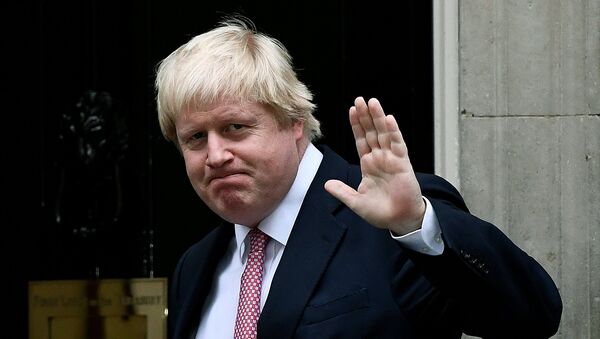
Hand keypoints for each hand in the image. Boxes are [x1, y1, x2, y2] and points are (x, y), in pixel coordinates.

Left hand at [324, 97, 425, 234]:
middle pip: (371, 132)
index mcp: (368, 165)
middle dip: (365, 116)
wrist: (400, 221)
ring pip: (384, 133)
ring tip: (372, 102)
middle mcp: (380, 158)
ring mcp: (391, 159)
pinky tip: (388, 119)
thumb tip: (326, 184)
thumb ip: (342, 192)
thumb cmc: (381, 212)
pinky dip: (393, 131)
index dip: (356, 126)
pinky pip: (398, 144)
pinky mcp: (403, 163)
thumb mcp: (356, 202)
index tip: (351, 110)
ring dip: (378, 118)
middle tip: (360, 99)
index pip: (361, 140)